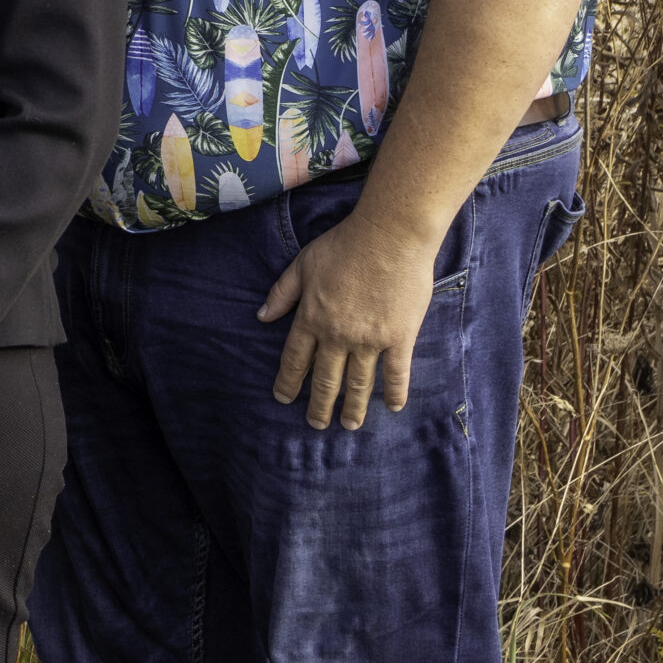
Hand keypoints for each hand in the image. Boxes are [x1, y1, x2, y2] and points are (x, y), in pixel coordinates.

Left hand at [260, 207, 441, 428]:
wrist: (389, 236)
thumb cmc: (343, 245)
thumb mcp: (302, 264)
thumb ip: (282, 293)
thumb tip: (261, 317)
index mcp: (312, 318)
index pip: (295, 359)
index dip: (288, 381)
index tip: (282, 398)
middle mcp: (338, 335)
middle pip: (325, 379)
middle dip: (318, 405)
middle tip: (316, 425)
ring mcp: (370, 340)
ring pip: (359, 384)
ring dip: (353, 408)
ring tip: (349, 426)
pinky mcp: (400, 338)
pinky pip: (397, 373)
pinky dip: (395, 393)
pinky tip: (393, 408)